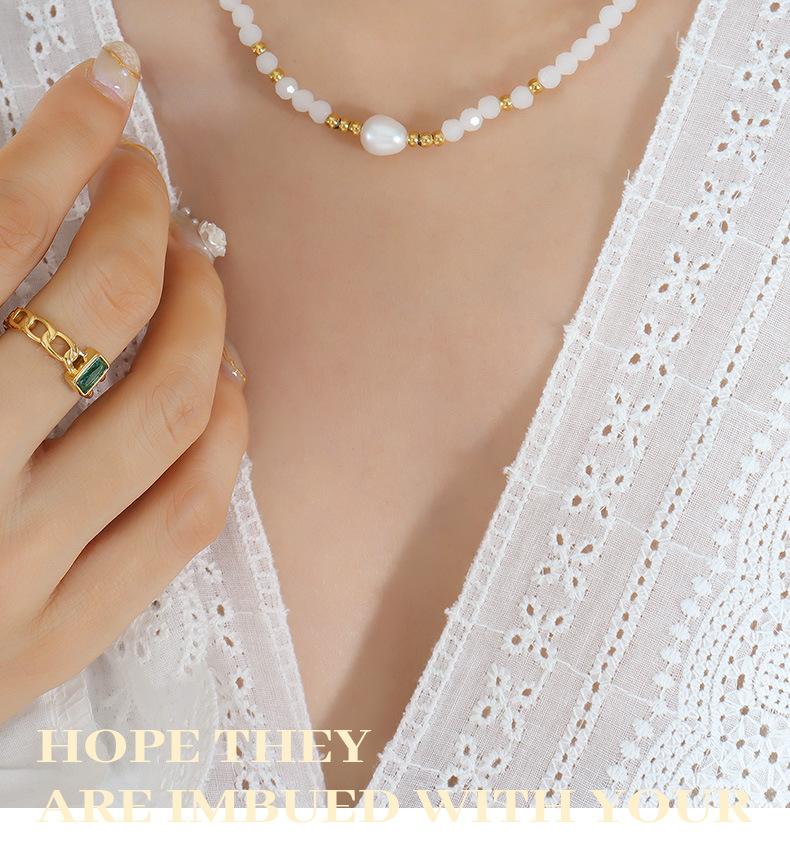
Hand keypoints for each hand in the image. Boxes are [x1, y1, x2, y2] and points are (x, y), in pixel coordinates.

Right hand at [0, 43, 247, 723]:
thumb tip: (20, 201)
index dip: (62, 139)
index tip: (108, 86)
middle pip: (105, 308)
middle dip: (144, 220)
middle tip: (149, 186)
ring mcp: (18, 567)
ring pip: (170, 411)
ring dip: (205, 319)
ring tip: (200, 273)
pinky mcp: (58, 640)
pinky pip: (184, 520)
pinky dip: (226, 438)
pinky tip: (228, 385)